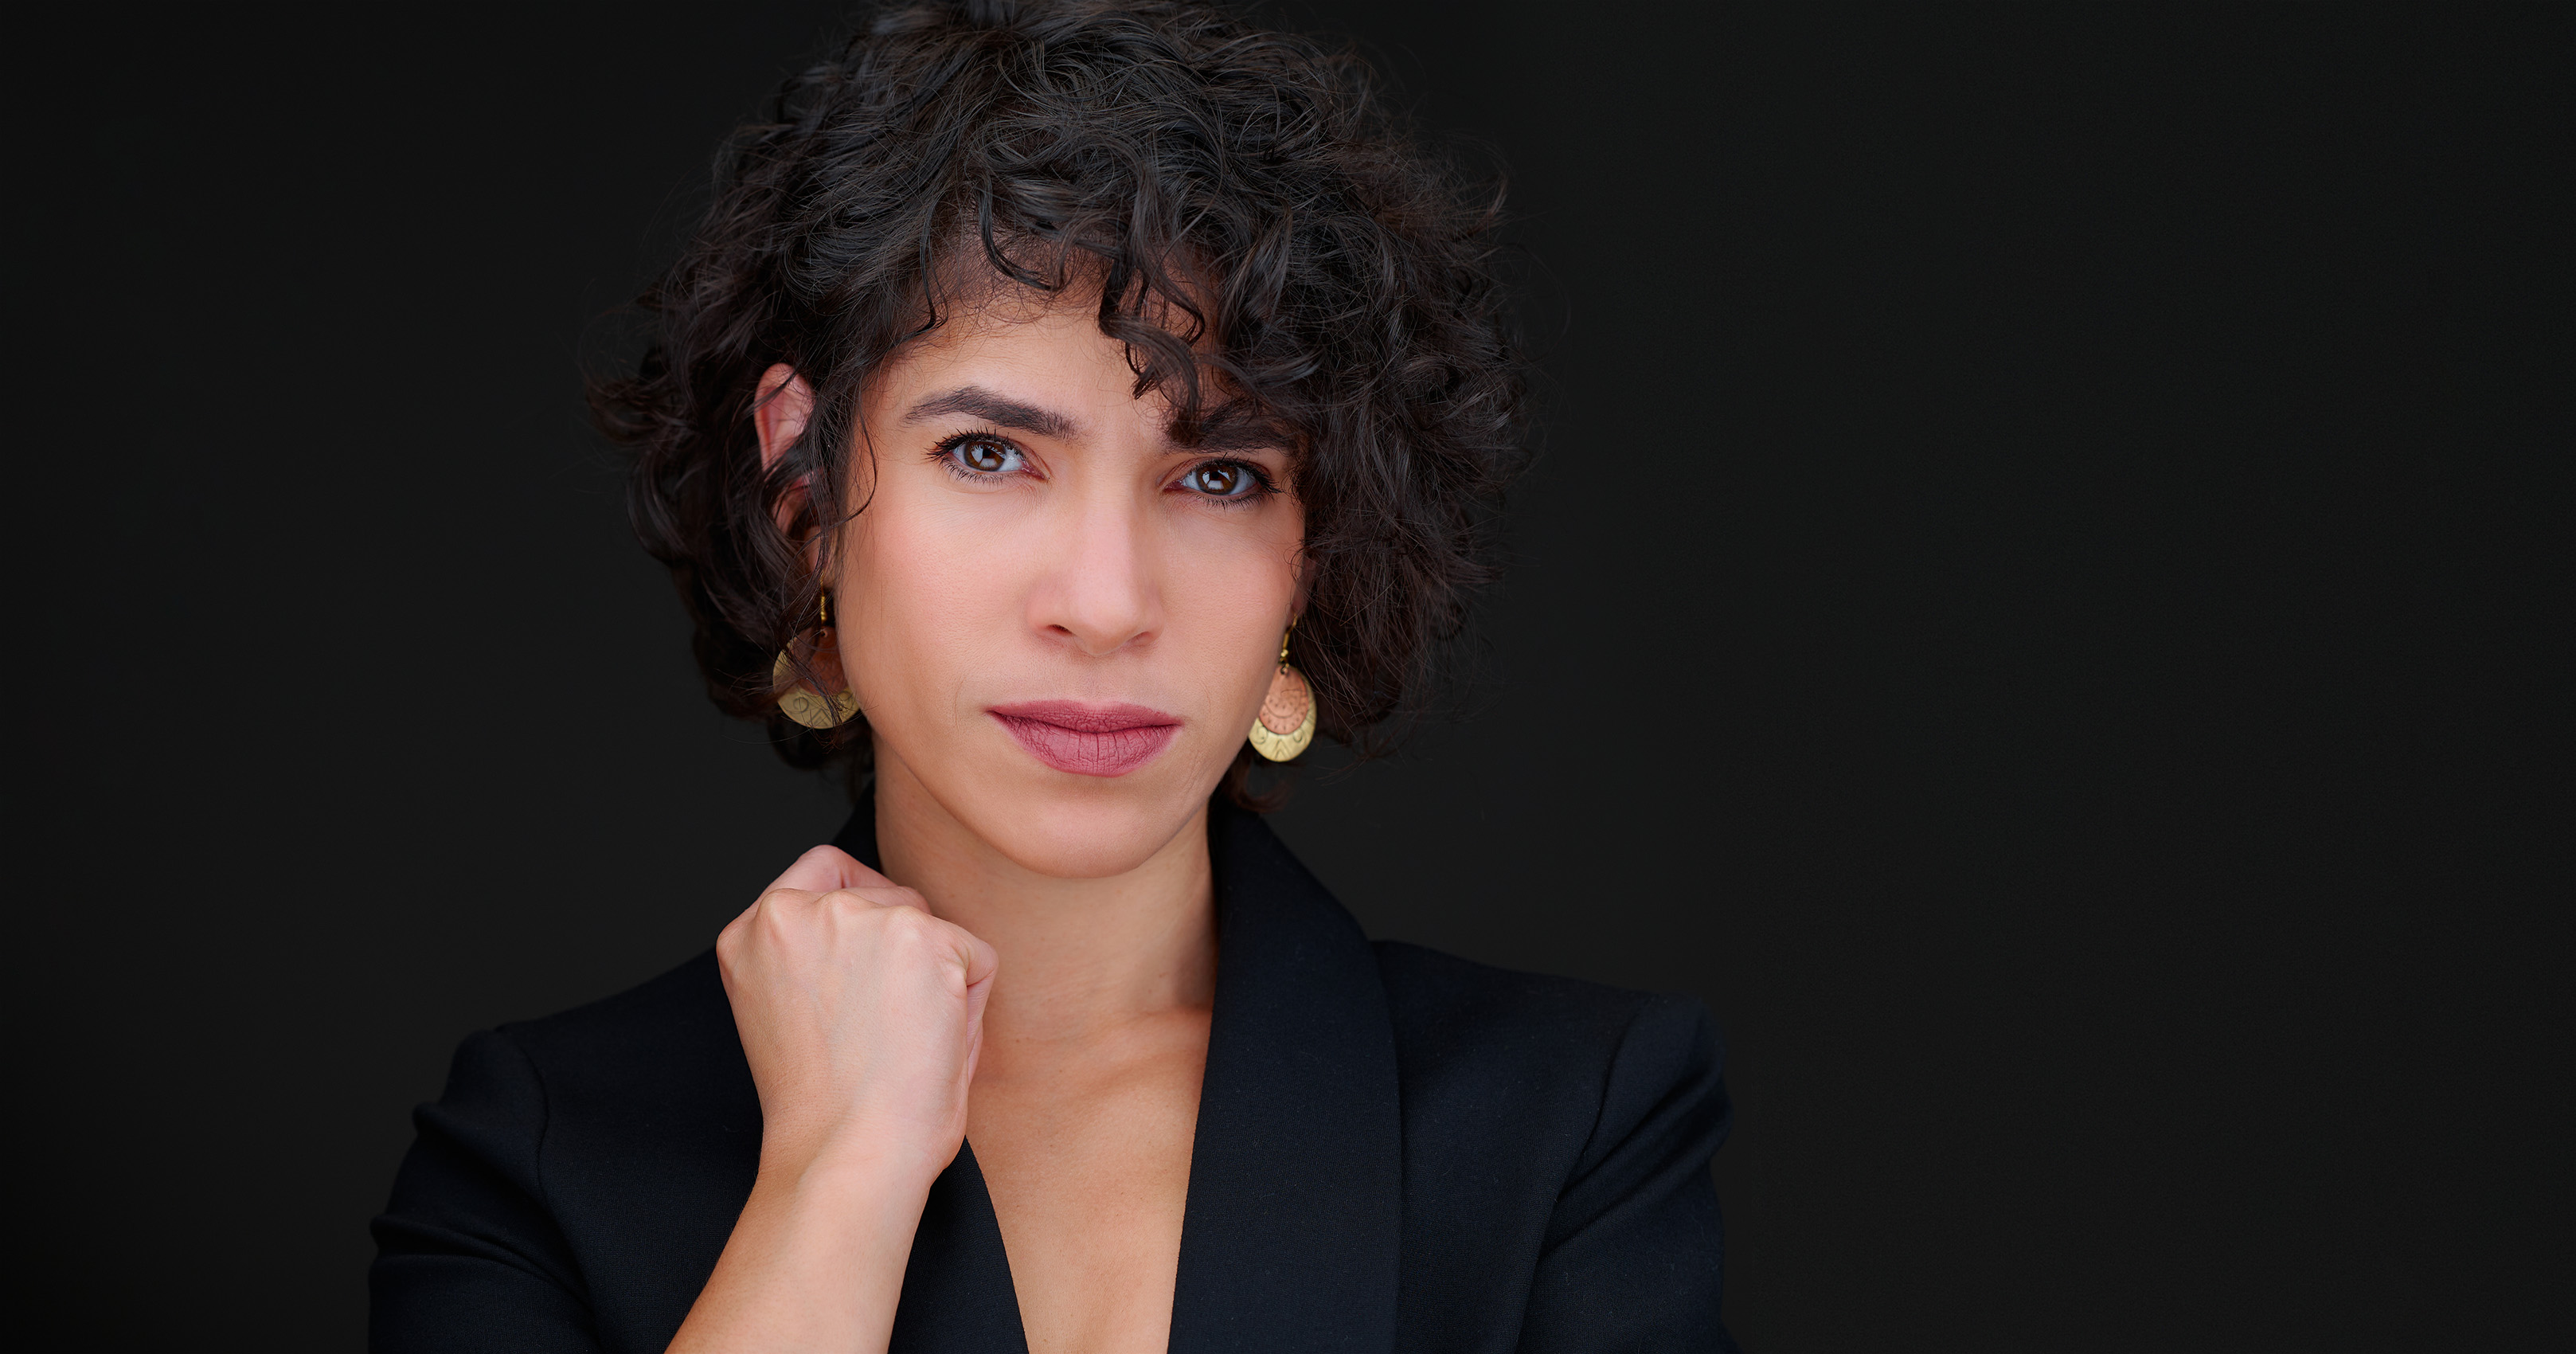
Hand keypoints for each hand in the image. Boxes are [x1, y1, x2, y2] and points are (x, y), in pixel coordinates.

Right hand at [671, 848, 995, 1351]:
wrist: (845, 1157)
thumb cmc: (825, 1113)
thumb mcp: (791, 1014)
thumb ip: (822, 959)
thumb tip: (888, 932)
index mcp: (750, 934)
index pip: (822, 874)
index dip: (862, 911)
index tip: (871, 967)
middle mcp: (794, 913)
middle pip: (887, 895)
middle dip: (906, 953)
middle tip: (889, 1031)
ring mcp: (858, 917)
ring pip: (934, 926)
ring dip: (937, 980)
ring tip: (906, 1046)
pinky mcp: (920, 935)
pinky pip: (976, 958)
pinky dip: (972, 1004)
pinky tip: (934, 1048)